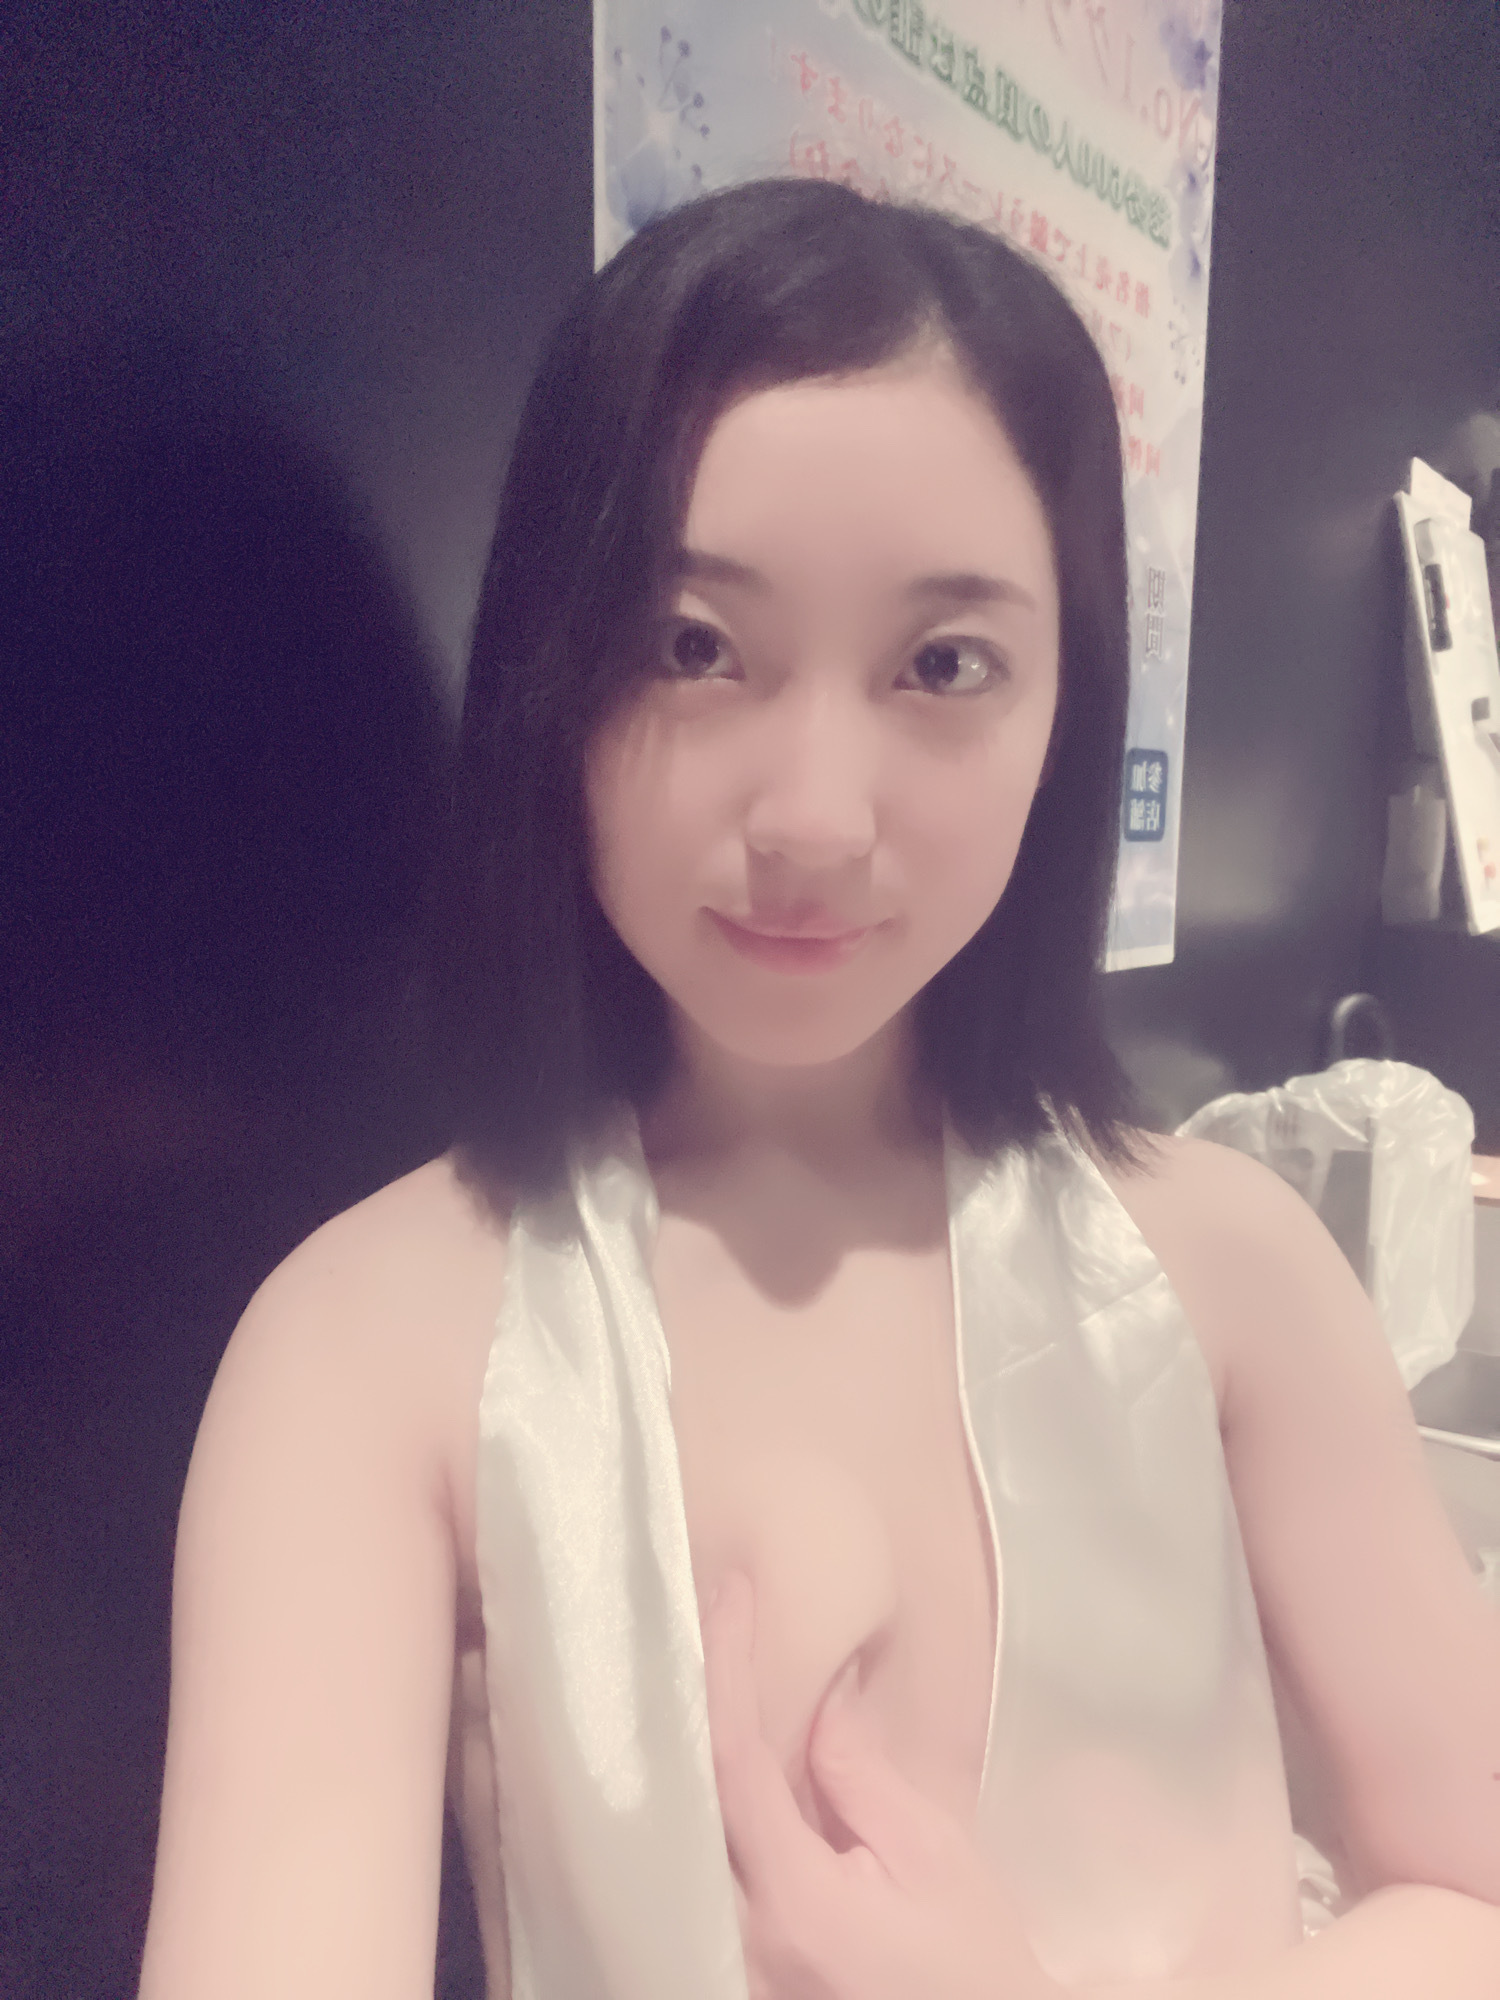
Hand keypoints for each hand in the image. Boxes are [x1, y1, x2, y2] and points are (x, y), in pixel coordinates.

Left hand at [702, 1570, 1059, 1999]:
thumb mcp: (933, 1855)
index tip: (731, 1595)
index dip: (727, 1665)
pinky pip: (700, 1877)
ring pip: (682, 1839)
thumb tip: (821, 1701)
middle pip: (686, 1797)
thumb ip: (860, 1775)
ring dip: (694, 1755)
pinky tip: (721, 1766)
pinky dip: (707, 1813)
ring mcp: (732, 1966)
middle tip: (710, 1625)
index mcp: (795, 1901)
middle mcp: (742, 1940)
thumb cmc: (974, 1967)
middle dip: (691, 1704)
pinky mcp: (738, 1976)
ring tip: (713, 1678)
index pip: (734, 1760)